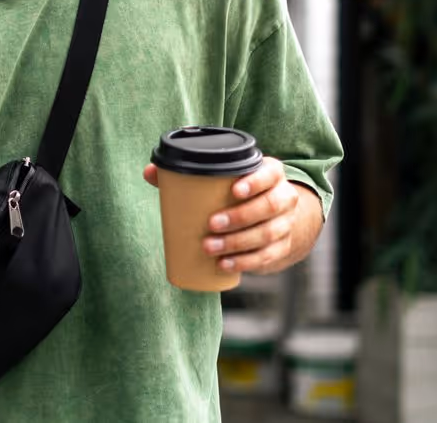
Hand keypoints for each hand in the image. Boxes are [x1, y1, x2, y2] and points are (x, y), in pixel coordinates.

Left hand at [142, 156, 319, 274]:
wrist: (274, 217)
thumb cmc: (238, 194)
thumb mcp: (224, 180)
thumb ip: (187, 174)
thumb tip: (150, 172)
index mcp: (271, 174)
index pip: (270, 174)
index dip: (255, 182)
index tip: (233, 191)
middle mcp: (284, 197)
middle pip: (269, 206)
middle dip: (240, 217)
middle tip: (211, 225)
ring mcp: (286, 223)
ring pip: (268, 233)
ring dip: (238, 243)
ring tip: (211, 247)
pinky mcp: (282, 247)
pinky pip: (267, 256)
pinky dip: (246, 262)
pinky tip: (225, 264)